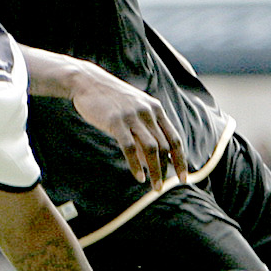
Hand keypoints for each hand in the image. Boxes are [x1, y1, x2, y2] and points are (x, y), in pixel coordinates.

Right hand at [68, 66, 186, 184]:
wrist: (87, 82)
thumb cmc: (109, 100)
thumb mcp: (132, 111)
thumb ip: (143, 131)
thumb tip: (149, 159)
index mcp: (156, 110)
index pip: (174, 139)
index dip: (181, 160)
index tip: (183, 177)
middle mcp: (148, 113)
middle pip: (164, 147)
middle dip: (166, 170)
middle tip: (162, 187)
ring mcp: (132, 117)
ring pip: (151, 149)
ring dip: (155, 171)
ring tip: (154, 187)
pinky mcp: (116, 122)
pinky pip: (130, 148)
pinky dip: (135, 165)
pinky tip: (138, 177)